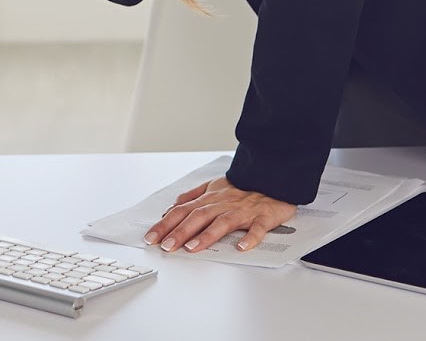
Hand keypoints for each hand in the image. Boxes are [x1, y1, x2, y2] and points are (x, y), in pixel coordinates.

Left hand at [143, 177, 295, 253]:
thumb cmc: (243, 187)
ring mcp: (243, 210)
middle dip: (180, 231)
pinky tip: (241, 246)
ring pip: (223, 222)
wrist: (274, 177)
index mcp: (210, 198)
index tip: (151, 237)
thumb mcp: (213, 186)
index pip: (183, 211)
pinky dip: (250, 237)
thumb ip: (192, 196)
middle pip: (198, 216)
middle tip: (166, 246)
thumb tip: (172, 207)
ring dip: (207, 235)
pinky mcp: (263, 217)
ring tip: (192, 247)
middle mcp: (223, 203)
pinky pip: (257, 228)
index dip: (166, 224)